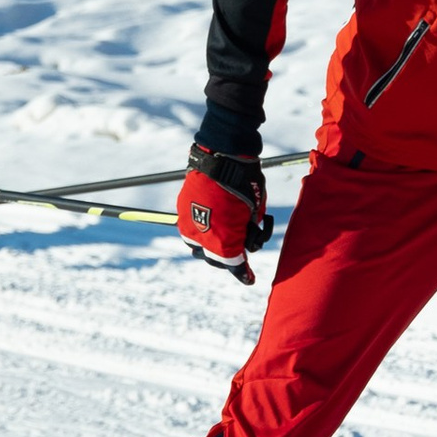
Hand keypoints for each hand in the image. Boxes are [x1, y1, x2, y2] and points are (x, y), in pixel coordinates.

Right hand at [178, 141, 271, 284]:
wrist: (223, 156)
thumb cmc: (245, 183)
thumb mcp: (254, 211)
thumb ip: (247, 230)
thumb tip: (244, 238)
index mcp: (223, 241)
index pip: (232, 264)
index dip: (242, 273)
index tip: (249, 279)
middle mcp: (202, 237)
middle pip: (213, 258)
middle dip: (227, 257)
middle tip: (238, 251)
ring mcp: (189, 223)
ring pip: (196, 246)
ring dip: (209, 246)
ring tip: (221, 237)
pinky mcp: (182, 209)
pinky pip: (189, 227)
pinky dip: (200, 229)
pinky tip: (211, 221)